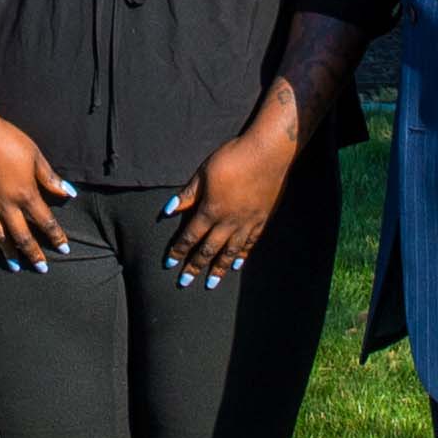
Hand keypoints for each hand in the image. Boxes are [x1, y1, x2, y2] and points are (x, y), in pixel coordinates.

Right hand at [0, 116, 74, 269]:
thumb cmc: (7, 139)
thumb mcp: (34, 155)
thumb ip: (49, 177)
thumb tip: (68, 193)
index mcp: (25, 194)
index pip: (45, 221)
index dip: (56, 236)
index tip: (65, 249)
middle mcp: (6, 205)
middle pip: (23, 237)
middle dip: (34, 254)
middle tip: (42, 268)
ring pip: (0, 236)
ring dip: (9, 253)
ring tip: (15, 266)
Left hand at [168, 120, 299, 288]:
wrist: (268, 153)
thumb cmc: (233, 158)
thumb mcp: (204, 172)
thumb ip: (188, 194)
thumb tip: (169, 210)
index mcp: (211, 210)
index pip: (190, 236)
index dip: (178, 251)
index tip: (169, 264)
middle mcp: (228, 222)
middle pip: (208, 249)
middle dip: (195, 267)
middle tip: (185, 283)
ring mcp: (247, 223)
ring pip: (230, 252)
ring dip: (219, 269)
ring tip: (211, 283)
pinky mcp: (262, 220)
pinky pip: (249, 243)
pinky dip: (242, 256)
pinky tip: (237, 264)